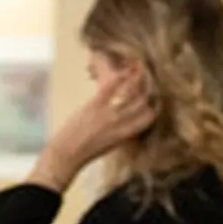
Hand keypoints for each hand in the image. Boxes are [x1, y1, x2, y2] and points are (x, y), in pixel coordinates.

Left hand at [30, 67, 154, 192]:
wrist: (67, 152)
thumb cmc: (89, 151)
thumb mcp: (114, 143)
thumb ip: (125, 131)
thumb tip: (132, 119)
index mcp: (128, 133)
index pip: (150, 116)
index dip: (155, 105)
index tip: (154, 98)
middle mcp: (122, 121)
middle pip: (142, 101)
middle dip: (148, 90)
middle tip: (148, 81)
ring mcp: (109, 112)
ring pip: (130, 92)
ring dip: (138, 80)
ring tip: (141, 70)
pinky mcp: (94, 104)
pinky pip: (110, 87)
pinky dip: (119, 77)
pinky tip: (124, 71)